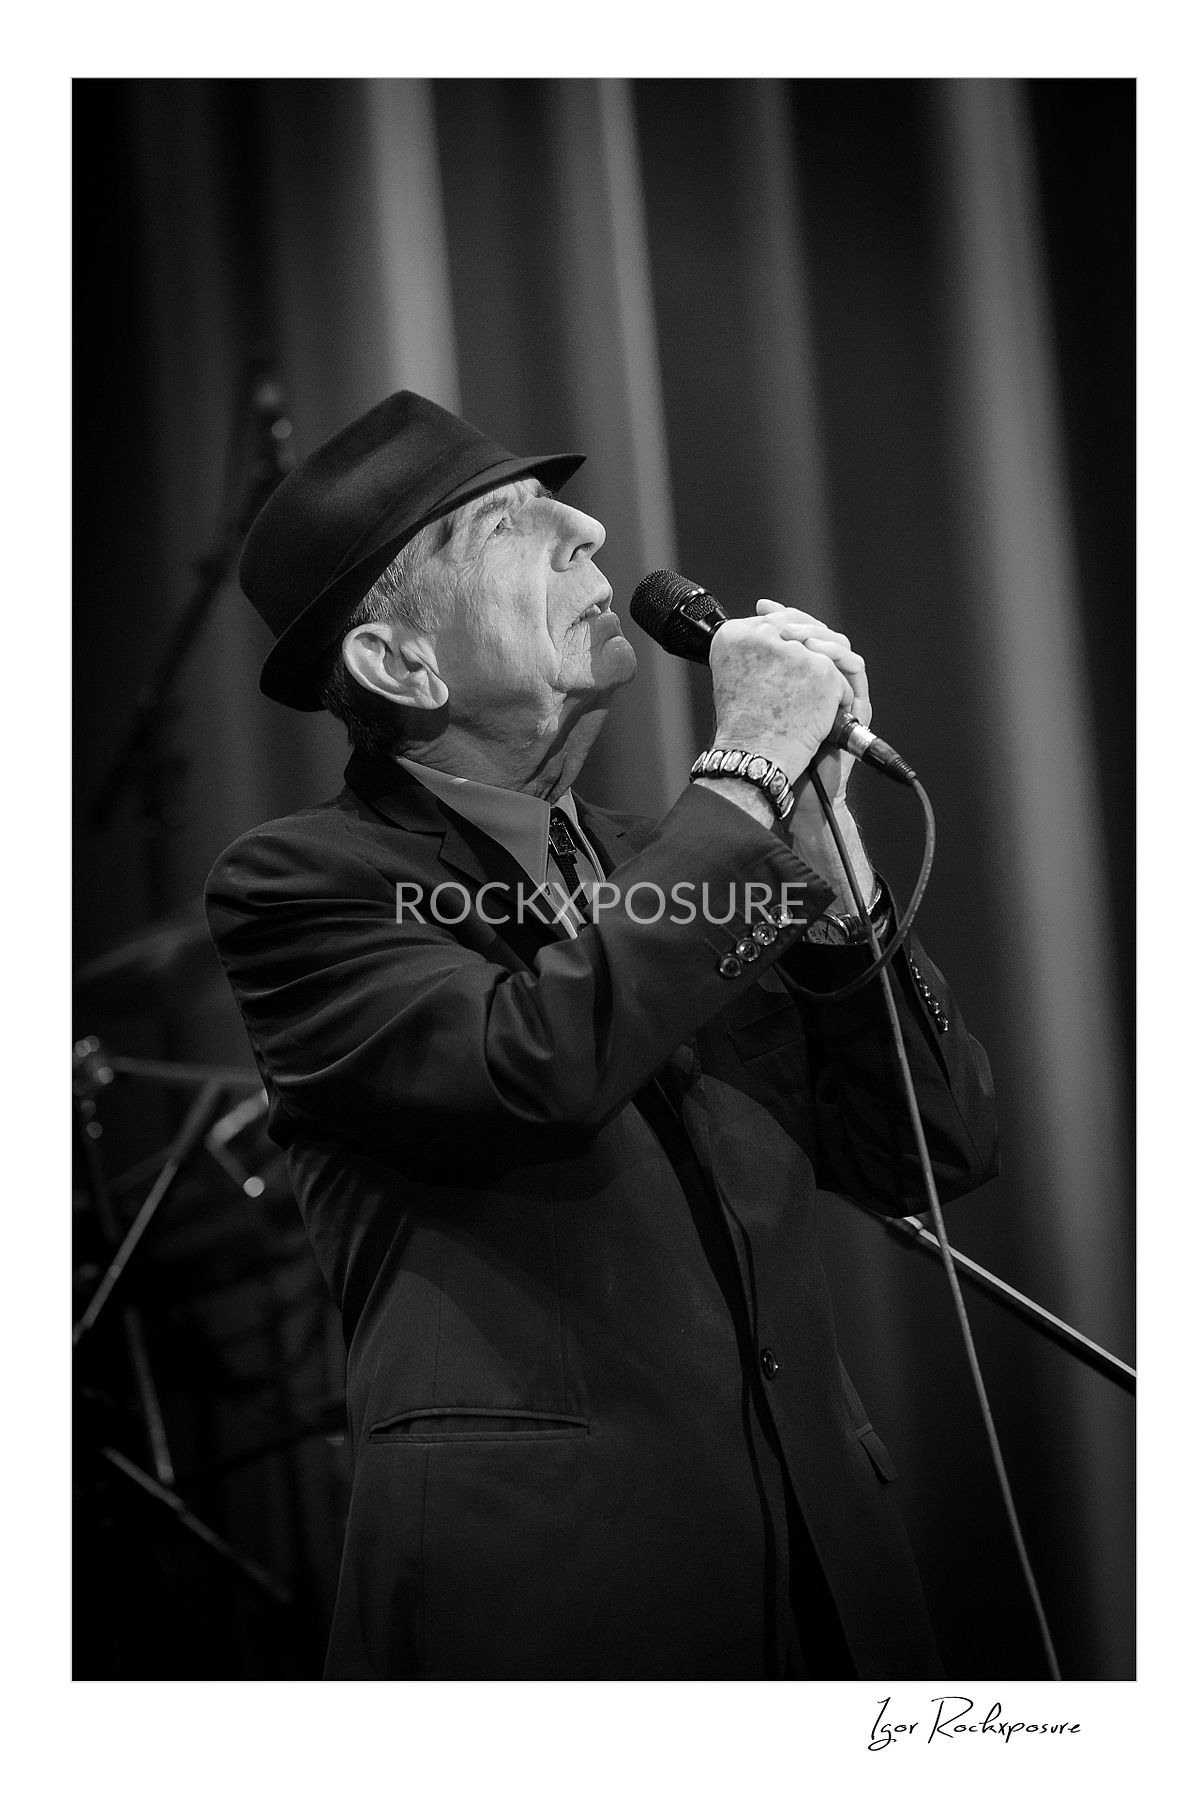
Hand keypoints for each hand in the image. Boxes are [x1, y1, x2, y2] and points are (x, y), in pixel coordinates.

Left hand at [751, 599, 870, 808]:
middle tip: (780, 620)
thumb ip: (749, 670)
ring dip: (821, 637)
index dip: (782, 616)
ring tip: (799, 638)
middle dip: (801, 621)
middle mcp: (821, 681)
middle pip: (821, 634)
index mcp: (797, 676)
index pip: (797, 633)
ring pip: (841, 648)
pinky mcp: (854, 706)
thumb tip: (728, 636)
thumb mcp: (750, 698)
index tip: (761, 607)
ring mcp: (839, 692)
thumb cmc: (764, 744)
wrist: (781, 779)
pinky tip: (817, 654)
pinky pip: (855, 670)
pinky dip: (839, 657)